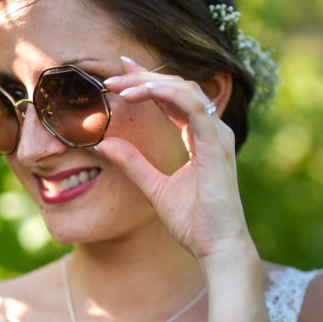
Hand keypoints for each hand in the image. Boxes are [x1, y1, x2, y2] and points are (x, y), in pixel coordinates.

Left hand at [96, 57, 250, 262]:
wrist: (217, 247)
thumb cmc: (194, 223)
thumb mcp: (155, 188)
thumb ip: (133, 163)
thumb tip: (104, 143)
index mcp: (202, 139)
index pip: (175, 98)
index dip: (147, 82)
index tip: (119, 74)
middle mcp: (213, 132)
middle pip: (178, 87)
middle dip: (143, 77)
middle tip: (111, 75)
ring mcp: (218, 136)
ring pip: (185, 89)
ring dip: (150, 82)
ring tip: (119, 86)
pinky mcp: (216, 144)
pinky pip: (191, 105)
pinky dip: (165, 93)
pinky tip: (139, 92)